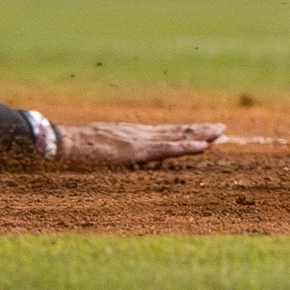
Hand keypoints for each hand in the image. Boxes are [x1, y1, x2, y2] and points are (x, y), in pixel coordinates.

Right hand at [55, 121, 225, 165]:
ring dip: (200, 136)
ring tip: (220, 133)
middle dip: (200, 130)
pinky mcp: (139, 150)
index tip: (204, 129)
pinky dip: (187, 147)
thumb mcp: (103, 151)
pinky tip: (203, 146)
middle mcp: (142, 133)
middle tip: (222, 128)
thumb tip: (125, 161)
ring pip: (177, 137)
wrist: (67, 143)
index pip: (167, 132)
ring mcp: (142, 140)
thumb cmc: (80, 149)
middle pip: (177, 131)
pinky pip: (169, 149)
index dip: (187, 131)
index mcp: (135, 134)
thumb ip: (117, 155)